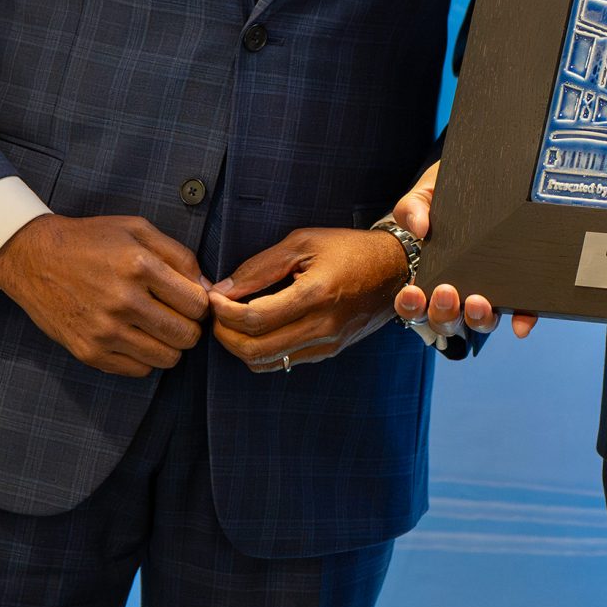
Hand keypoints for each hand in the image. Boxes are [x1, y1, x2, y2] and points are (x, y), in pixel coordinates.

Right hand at [0, 213, 208, 377]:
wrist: (34, 258)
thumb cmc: (91, 240)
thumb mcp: (138, 229)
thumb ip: (181, 256)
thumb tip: (209, 289)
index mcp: (139, 266)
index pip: (197, 303)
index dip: (201, 304)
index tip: (190, 300)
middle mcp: (123, 301)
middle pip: (186, 335)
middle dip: (190, 327)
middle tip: (177, 317)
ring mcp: (104, 331)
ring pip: (167, 358)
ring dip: (170, 346)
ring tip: (157, 328)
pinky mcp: (89, 352)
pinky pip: (139, 370)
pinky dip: (145, 358)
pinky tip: (135, 337)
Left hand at [208, 227, 406, 371]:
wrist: (393, 269)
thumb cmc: (349, 249)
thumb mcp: (304, 242)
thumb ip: (261, 266)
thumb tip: (224, 287)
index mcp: (316, 294)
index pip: (255, 318)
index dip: (223, 311)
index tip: (213, 296)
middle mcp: (322, 326)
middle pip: (254, 349)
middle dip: (223, 333)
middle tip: (216, 312)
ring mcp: (326, 344)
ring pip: (264, 362)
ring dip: (238, 346)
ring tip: (232, 321)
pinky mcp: (328, 352)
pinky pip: (282, 363)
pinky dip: (260, 351)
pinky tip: (257, 329)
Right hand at [389, 161, 536, 340]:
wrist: (482, 178)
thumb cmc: (448, 195)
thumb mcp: (426, 195)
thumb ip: (412, 209)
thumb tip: (419, 227)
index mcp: (431, 277)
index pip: (416, 305)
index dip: (411, 307)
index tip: (413, 293)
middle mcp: (458, 291)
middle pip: (446, 321)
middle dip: (443, 313)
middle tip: (446, 291)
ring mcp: (487, 292)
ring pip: (479, 322)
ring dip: (477, 319)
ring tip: (478, 302)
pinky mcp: (516, 288)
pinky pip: (519, 312)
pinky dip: (521, 321)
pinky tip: (520, 323)